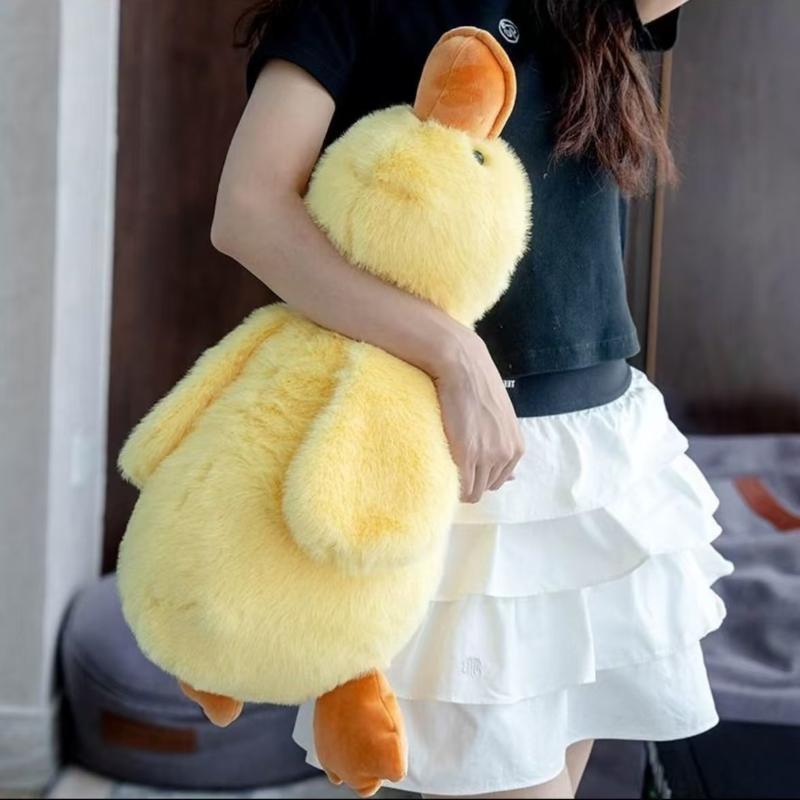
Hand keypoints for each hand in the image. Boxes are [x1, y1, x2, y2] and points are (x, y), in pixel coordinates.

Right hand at [432, 330, 523, 502]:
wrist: (462, 366)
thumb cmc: (478, 387)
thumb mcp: (502, 420)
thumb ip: (506, 448)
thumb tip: (512, 479)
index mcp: (516, 447)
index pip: (497, 481)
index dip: (478, 477)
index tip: (462, 467)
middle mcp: (506, 455)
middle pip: (485, 488)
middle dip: (468, 482)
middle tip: (451, 465)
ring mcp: (487, 456)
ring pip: (472, 491)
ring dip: (458, 484)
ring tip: (444, 464)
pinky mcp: (467, 454)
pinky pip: (460, 487)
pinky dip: (450, 484)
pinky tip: (440, 468)